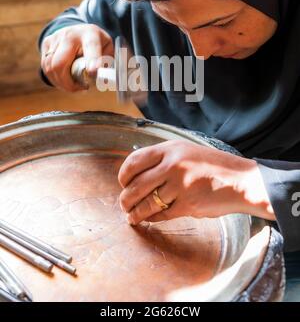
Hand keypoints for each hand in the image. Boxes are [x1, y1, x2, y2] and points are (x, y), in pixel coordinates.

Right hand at [41, 24, 113, 91]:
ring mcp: (56, 38)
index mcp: (90, 34)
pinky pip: (45, 67)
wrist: (79, 29)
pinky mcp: (47, 43)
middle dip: (68, 83)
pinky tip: (65, 82)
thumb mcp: (108, 47)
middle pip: (60, 63)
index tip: (93, 73)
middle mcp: (70, 34)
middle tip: (82, 89)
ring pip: (50, 68)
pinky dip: (55, 79)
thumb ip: (108, 62)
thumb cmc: (97, 43)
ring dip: (62, 84)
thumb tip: (106, 79)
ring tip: (74, 87)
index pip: (90, 47)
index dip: (91, 60)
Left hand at [118, 140, 274, 224]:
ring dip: (136, 212)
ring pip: (147, 202)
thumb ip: (164, 159)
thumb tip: (137, 174)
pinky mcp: (188, 204)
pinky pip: (162, 214)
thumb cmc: (213, 166)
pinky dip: (152, 218)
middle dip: (125, 198)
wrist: (241, 180)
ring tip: (132, 217)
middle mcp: (173, 164)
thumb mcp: (187, 152)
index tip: (123, 183)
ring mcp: (180, 185)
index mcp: (170, 149)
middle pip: (136, 184)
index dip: (124, 175)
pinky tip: (149, 219)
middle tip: (124, 204)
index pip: (134, 160)